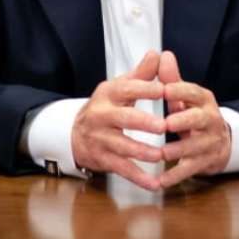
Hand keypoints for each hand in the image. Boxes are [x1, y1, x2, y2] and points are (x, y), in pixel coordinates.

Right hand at [71, 51, 166, 190]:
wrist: (73, 133)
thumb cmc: (106, 107)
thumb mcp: (120, 87)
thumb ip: (141, 74)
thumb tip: (158, 54)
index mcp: (109, 94)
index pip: (127, 89)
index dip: (145, 89)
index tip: (165, 90)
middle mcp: (102, 115)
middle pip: (123, 119)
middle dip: (143, 123)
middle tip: (164, 126)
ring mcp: (101, 139)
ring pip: (123, 147)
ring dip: (143, 153)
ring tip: (162, 155)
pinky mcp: (103, 159)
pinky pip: (122, 169)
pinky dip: (139, 178)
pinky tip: (155, 183)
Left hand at [158, 51, 230, 187]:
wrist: (219, 142)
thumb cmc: (193, 114)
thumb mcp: (184, 96)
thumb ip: (171, 78)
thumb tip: (161, 54)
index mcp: (203, 99)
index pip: (193, 91)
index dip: (179, 90)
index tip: (163, 89)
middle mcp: (210, 119)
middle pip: (199, 119)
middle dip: (183, 120)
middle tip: (166, 123)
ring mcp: (210, 142)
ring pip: (195, 147)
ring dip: (178, 150)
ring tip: (160, 154)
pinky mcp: (206, 162)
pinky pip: (190, 169)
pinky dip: (175, 176)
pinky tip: (159, 181)